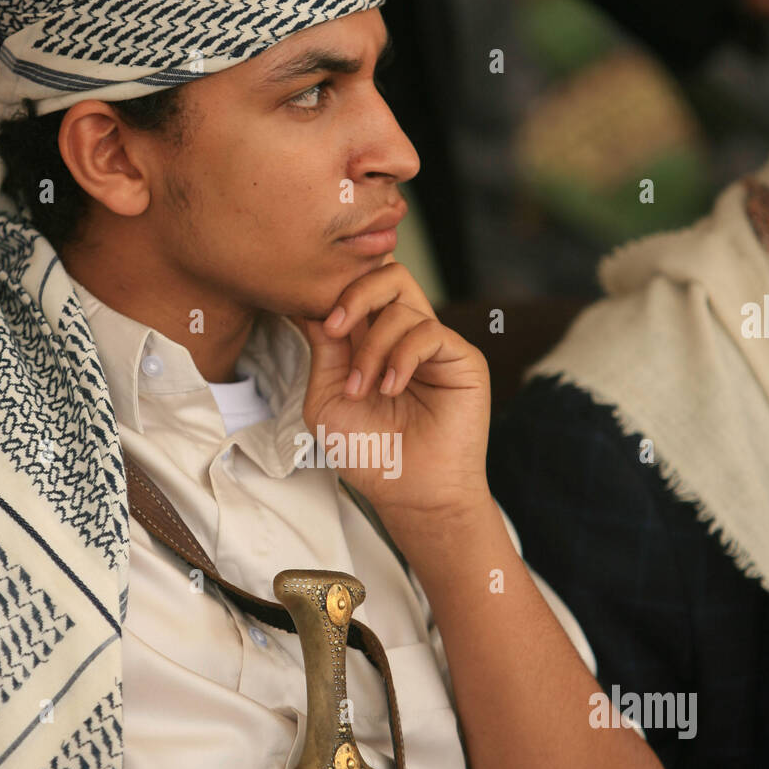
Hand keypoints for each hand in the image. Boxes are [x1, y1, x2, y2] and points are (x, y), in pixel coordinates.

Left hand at [291, 261, 490, 530]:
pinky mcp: (462, 358)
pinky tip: (391, 389)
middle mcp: (404, 335)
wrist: (409, 494)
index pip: (358, 289)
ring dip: (371, 346)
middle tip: (333, 328)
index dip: (332, 290)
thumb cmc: (369, 454)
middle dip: (352, 294)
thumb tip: (309, 302)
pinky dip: (402, 356)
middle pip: (386, 274)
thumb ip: (322, 350)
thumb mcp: (327, 398)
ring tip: (362, 389)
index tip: (306, 313)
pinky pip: (429, 331)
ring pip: (402, 302)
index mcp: (372, 339)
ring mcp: (435, 344)